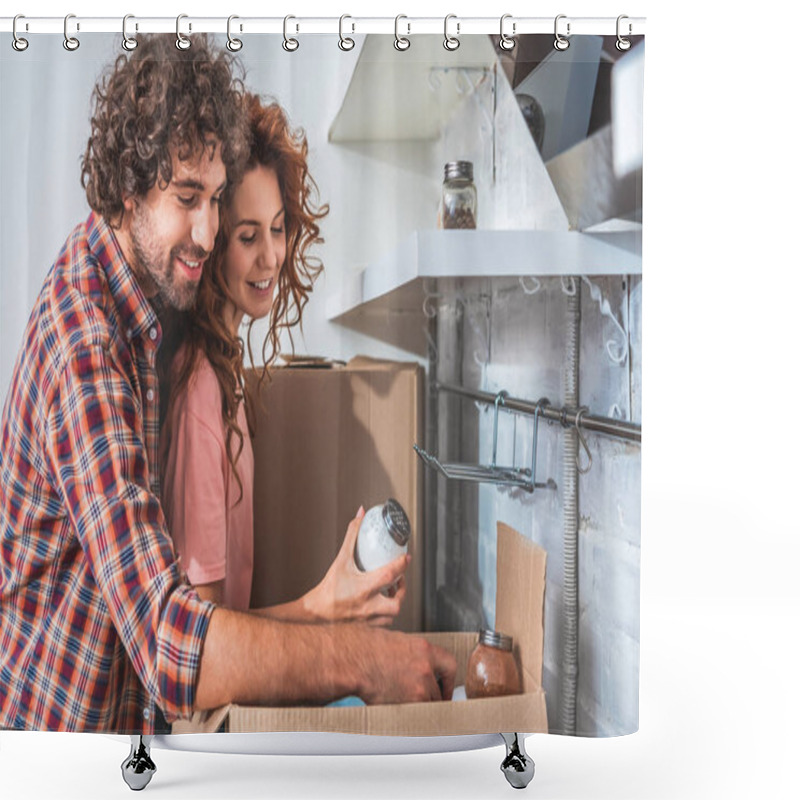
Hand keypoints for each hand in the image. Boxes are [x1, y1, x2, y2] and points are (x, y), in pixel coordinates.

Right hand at [306, 506, 409, 625]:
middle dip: (402, 590)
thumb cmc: (328, 589)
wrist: (315, 613)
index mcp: (363, 589)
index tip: (406, 557)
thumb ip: (352, 536)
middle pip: (396, 602)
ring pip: (392, 615)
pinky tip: (381, 605)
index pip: (389, 575)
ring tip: (392, 592)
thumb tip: (360, 515)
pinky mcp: (367, 628)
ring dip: (395, 602)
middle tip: (400, 579)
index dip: (401, 565)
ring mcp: (368, 619)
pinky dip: (386, 614)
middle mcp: (368, 606)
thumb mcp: (340, 560)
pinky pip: (384, 624)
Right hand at [354, 629, 457, 704]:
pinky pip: (415, 714)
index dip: (448, 680)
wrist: (352, 660)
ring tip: (402, 704)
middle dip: (430, 697)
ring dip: (418, 707)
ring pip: (427, 704)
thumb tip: (416, 666)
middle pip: (438, 691)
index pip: (450, 666)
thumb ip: (413, 655)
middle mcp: (425, 668)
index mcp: (424, 649)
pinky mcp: (408, 703)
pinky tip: (395, 709)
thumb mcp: (397, 642)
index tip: (444, 687)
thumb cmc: (366, 648)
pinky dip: (408, 715)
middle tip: (420, 700)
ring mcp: (418, 687)